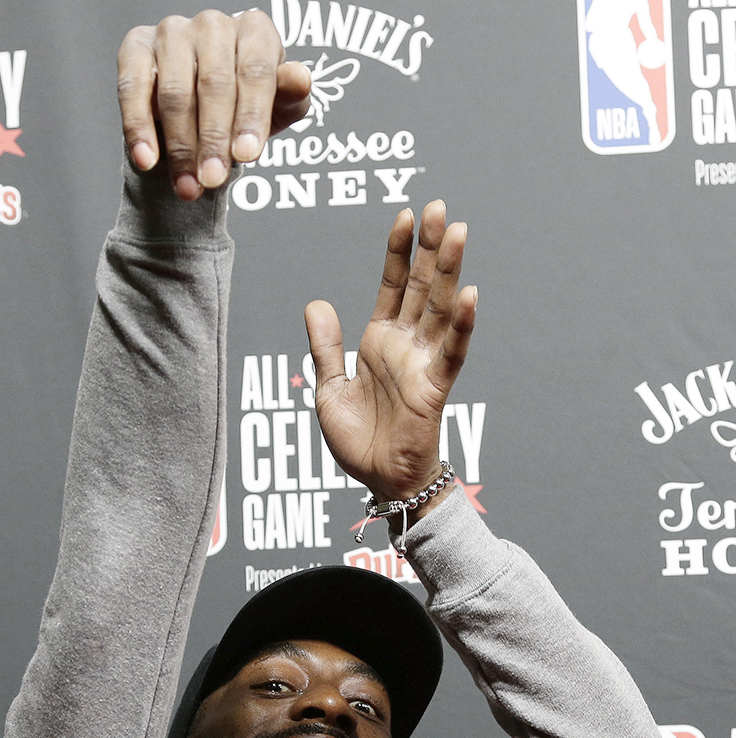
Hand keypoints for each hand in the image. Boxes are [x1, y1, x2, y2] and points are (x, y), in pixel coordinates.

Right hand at [117, 10, 310, 199]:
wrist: (202, 111)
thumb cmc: (246, 107)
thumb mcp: (277, 109)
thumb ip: (290, 97)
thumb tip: (299, 78)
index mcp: (255, 30)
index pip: (255, 71)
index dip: (251, 116)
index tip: (247, 157)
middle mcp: (213, 24)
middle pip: (215, 83)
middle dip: (213, 139)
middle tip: (213, 180)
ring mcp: (172, 32)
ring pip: (175, 92)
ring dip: (180, 146)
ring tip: (188, 187)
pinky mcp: (136, 48)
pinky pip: (134, 88)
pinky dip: (138, 128)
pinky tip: (147, 160)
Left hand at [305, 202, 476, 510]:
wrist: (380, 481)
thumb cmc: (360, 440)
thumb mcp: (329, 389)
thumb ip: (325, 347)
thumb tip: (316, 303)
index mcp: (379, 342)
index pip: (392, 286)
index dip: (397, 252)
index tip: (404, 216)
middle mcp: (405, 346)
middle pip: (420, 287)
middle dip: (428, 248)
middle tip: (438, 207)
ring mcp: (422, 364)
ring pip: (438, 309)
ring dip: (449, 272)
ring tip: (456, 233)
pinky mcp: (434, 388)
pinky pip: (451, 353)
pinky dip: (461, 325)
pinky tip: (470, 295)